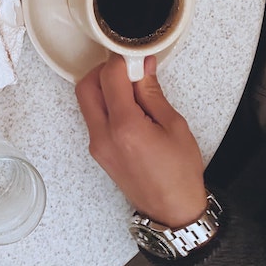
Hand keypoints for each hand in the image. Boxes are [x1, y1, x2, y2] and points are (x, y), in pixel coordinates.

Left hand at [75, 54, 207, 227]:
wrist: (172, 210)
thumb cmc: (179, 173)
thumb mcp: (174, 125)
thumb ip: (152, 92)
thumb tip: (142, 66)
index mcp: (124, 127)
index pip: (109, 78)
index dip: (121, 61)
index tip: (134, 55)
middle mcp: (103, 135)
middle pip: (86, 87)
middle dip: (103, 71)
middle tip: (127, 69)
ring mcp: (96, 144)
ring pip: (86, 102)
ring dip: (102, 87)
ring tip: (131, 88)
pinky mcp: (97, 150)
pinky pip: (93, 117)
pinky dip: (105, 104)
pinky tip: (128, 106)